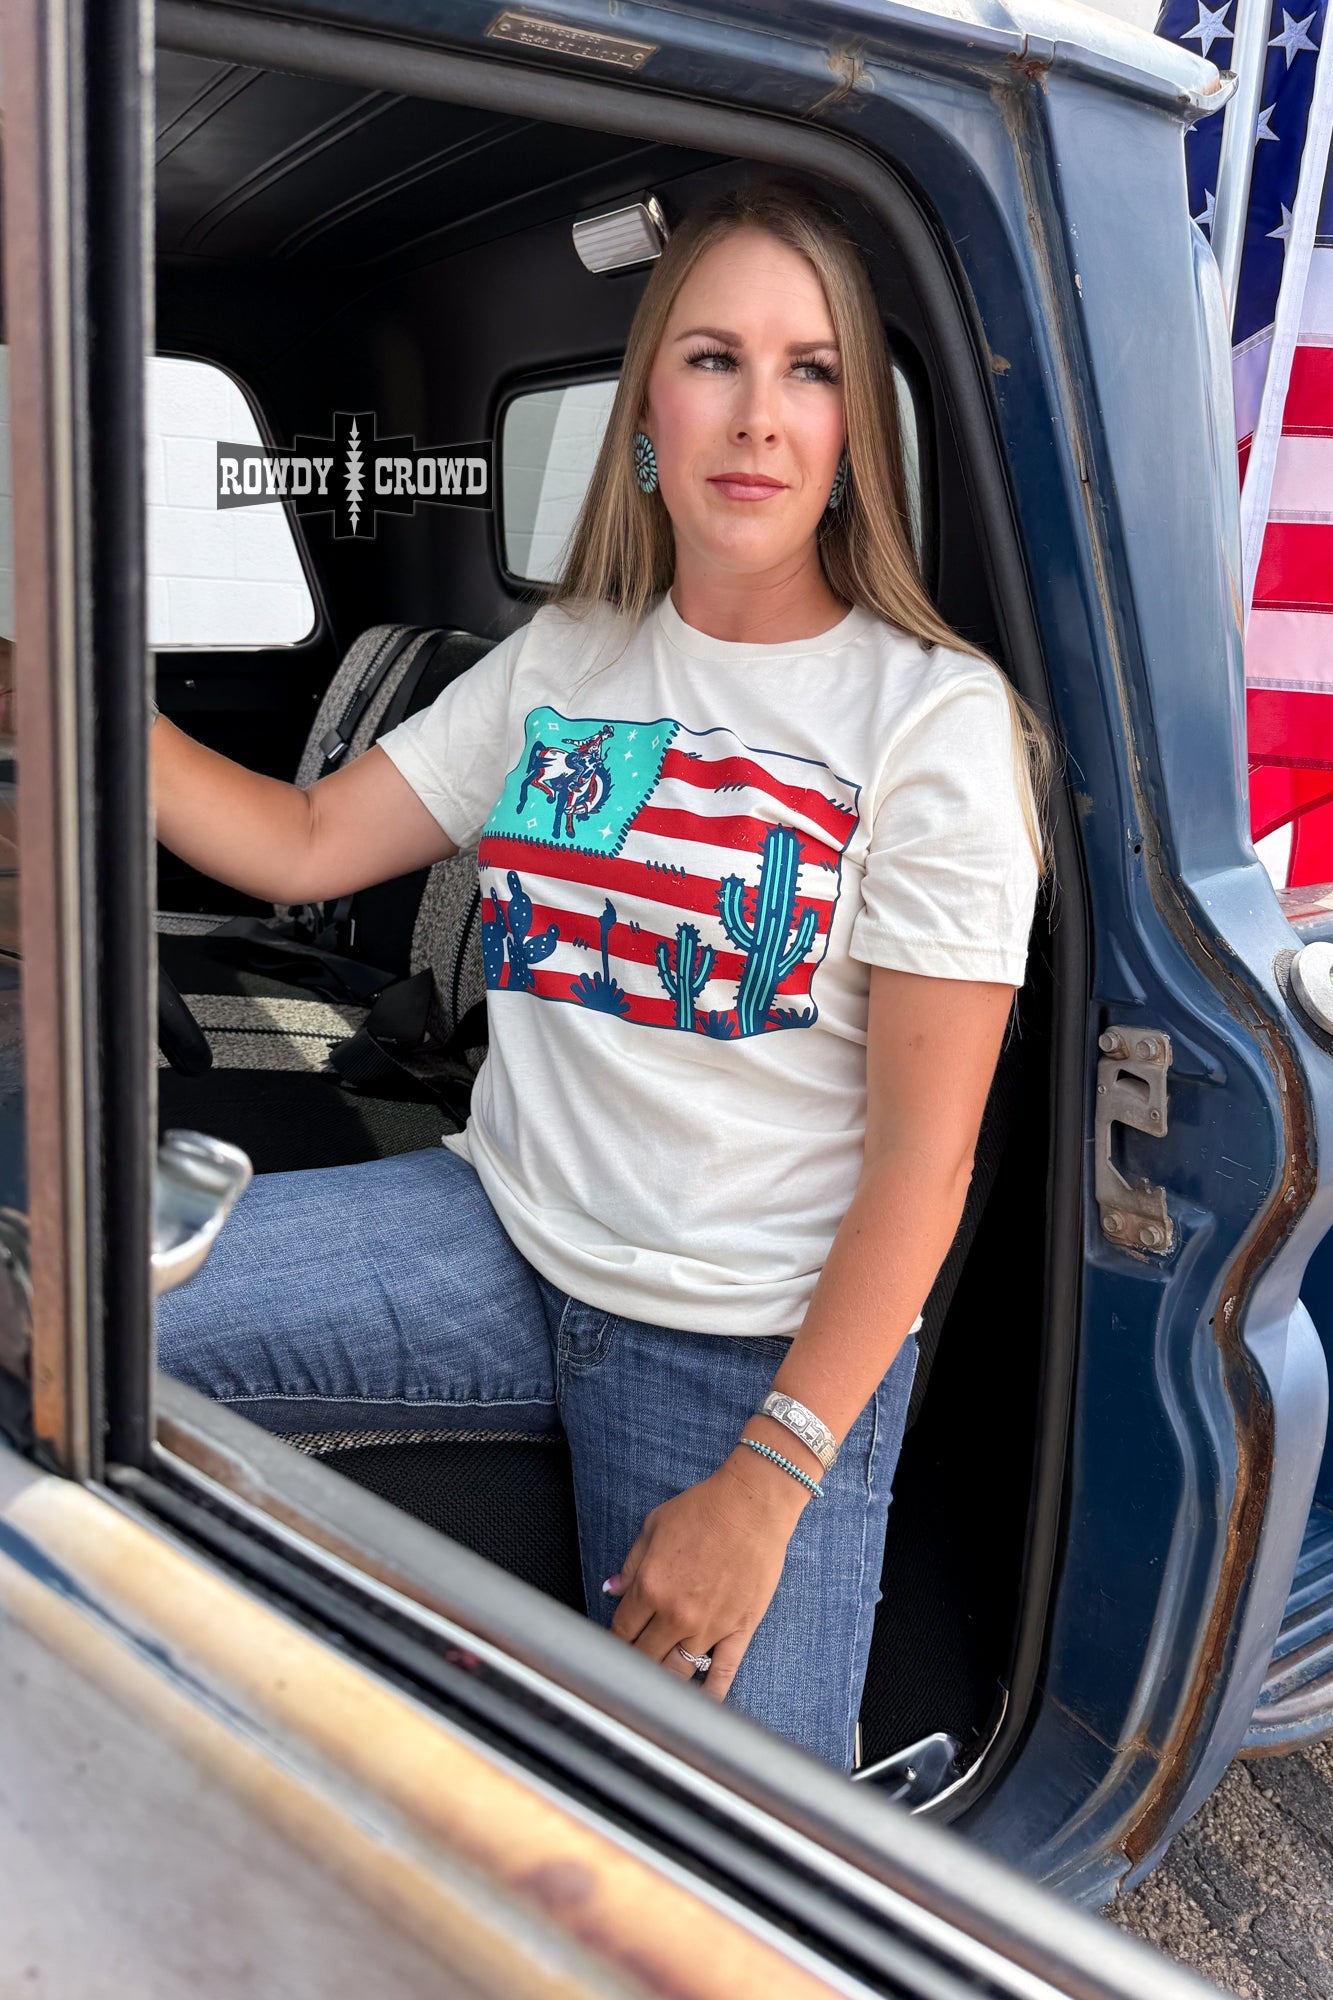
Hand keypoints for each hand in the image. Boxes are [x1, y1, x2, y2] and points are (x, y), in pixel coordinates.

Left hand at [604, 1447, 808, 1699]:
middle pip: (644, 1657)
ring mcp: (709, 1627)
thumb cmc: (704, 1509)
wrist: (753, 1504)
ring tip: (655, 1690)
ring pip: (676, 1672)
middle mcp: (675, 1613)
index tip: (610, 1652)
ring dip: (662, 1683)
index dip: (613, 1644)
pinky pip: (722, 1673)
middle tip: (628, 1674)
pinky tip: (698, 1708)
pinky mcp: (739, 1631)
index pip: (621, 1631)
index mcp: (649, 1586)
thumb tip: (611, 1590)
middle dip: (633, 1666)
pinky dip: (709, 1696)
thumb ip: (631, 1564)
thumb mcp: (654, 1526)